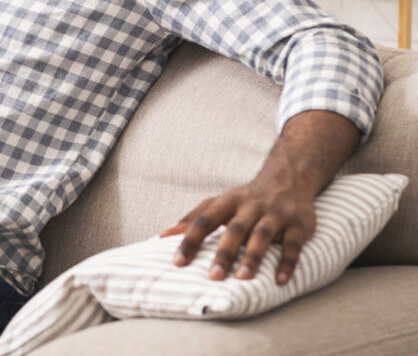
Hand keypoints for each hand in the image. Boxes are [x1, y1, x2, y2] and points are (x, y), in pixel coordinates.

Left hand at [161, 178, 315, 285]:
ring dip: (253, 257)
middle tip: (213, 277)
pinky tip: (279, 281)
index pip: (204, 220)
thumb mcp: (217, 203)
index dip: (190, 240)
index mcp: (227, 202)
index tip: (177, 262)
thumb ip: (192, 219)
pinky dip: (287, 263)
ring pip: (263, 235)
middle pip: (234, 229)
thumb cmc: (244, 200)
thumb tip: (163, 236)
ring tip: (242, 278)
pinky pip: (293, 245)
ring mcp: (275, 215)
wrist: (287, 179)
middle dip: (224, 252)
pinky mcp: (298, 225)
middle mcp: (250, 207)